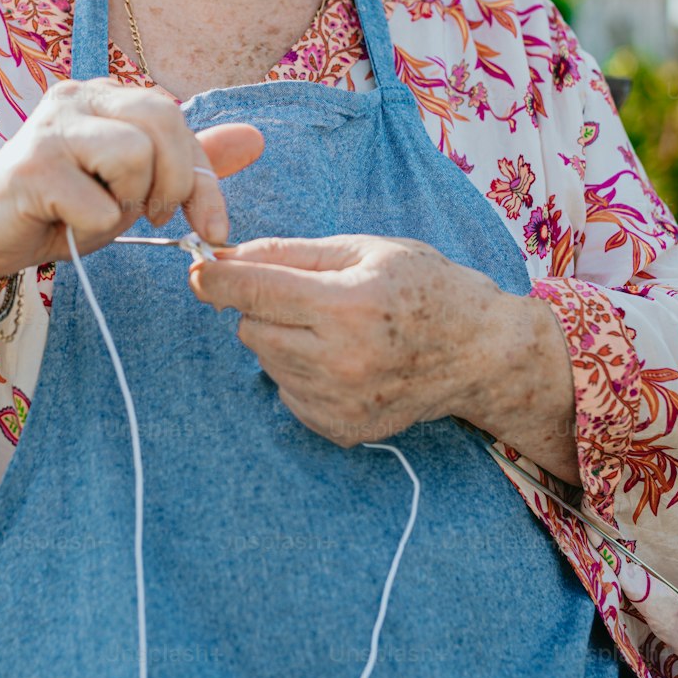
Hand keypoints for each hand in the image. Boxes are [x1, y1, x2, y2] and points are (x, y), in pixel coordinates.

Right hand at [0, 76, 263, 285]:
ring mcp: (51, 128)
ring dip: (129, 203)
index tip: (211, 225)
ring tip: (99, 213)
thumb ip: (188, 161)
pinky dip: (96, 229)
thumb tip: (255, 138)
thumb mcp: (133, 186)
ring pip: (135, 156)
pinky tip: (66, 225)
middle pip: (162, 121)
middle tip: (152, 216)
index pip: (176, 116)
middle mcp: (77, 97)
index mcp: (104, 94)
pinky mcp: (32, 168)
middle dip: (174, 182)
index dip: (203, 175)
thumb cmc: (58, 209)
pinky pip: (100, 205)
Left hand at [188, 234, 520, 449]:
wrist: (479, 353)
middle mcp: (341, 360)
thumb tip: (227, 257)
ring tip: (330, 327)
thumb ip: (291, 253)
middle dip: (262, 305)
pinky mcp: (340, 428)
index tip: (198, 270)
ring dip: (280, 338)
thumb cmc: (425, 287)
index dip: (217, 279)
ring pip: (265, 360)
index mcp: (348, 305)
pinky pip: (286, 392)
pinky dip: (298, 372)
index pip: (254, 291)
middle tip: (304, 296)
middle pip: (251, 328)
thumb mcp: (365, 248)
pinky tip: (340, 359)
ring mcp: (340, 402)